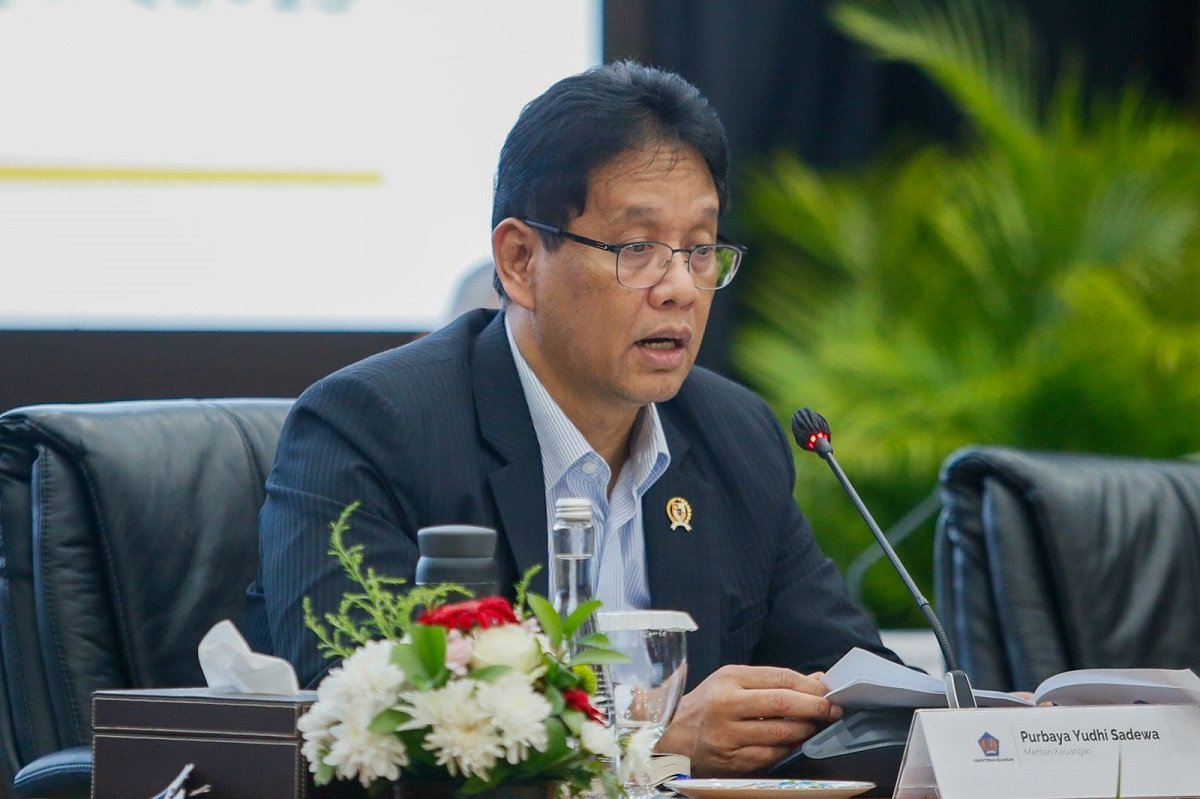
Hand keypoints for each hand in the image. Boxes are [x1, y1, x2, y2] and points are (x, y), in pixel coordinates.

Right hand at [655, 664, 842, 775]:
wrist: (670, 733)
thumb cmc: (707, 704)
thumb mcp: (733, 682)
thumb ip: (773, 680)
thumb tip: (817, 679)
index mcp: (729, 678)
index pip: (780, 678)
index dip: (809, 686)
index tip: (828, 692)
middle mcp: (726, 704)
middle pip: (782, 703)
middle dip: (815, 707)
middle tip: (834, 710)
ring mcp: (728, 734)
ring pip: (780, 732)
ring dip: (805, 730)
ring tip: (815, 726)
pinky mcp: (730, 759)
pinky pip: (770, 755)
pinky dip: (788, 748)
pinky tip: (795, 743)